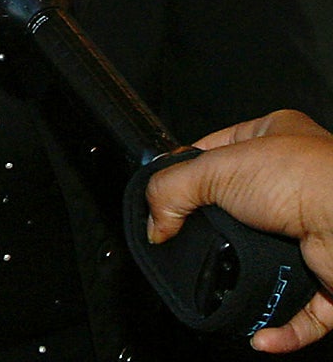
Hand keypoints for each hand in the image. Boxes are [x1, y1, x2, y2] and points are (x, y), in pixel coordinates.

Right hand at [146, 111, 332, 352]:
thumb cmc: (310, 179)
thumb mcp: (216, 168)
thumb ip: (171, 189)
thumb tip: (154, 224)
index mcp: (275, 139)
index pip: (217, 153)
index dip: (188, 173)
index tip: (162, 197)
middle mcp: (298, 184)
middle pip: (236, 212)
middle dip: (214, 233)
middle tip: (185, 243)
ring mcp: (315, 233)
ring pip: (267, 264)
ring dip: (244, 282)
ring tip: (221, 285)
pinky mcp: (329, 281)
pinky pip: (300, 313)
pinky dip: (279, 327)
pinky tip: (259, 331)